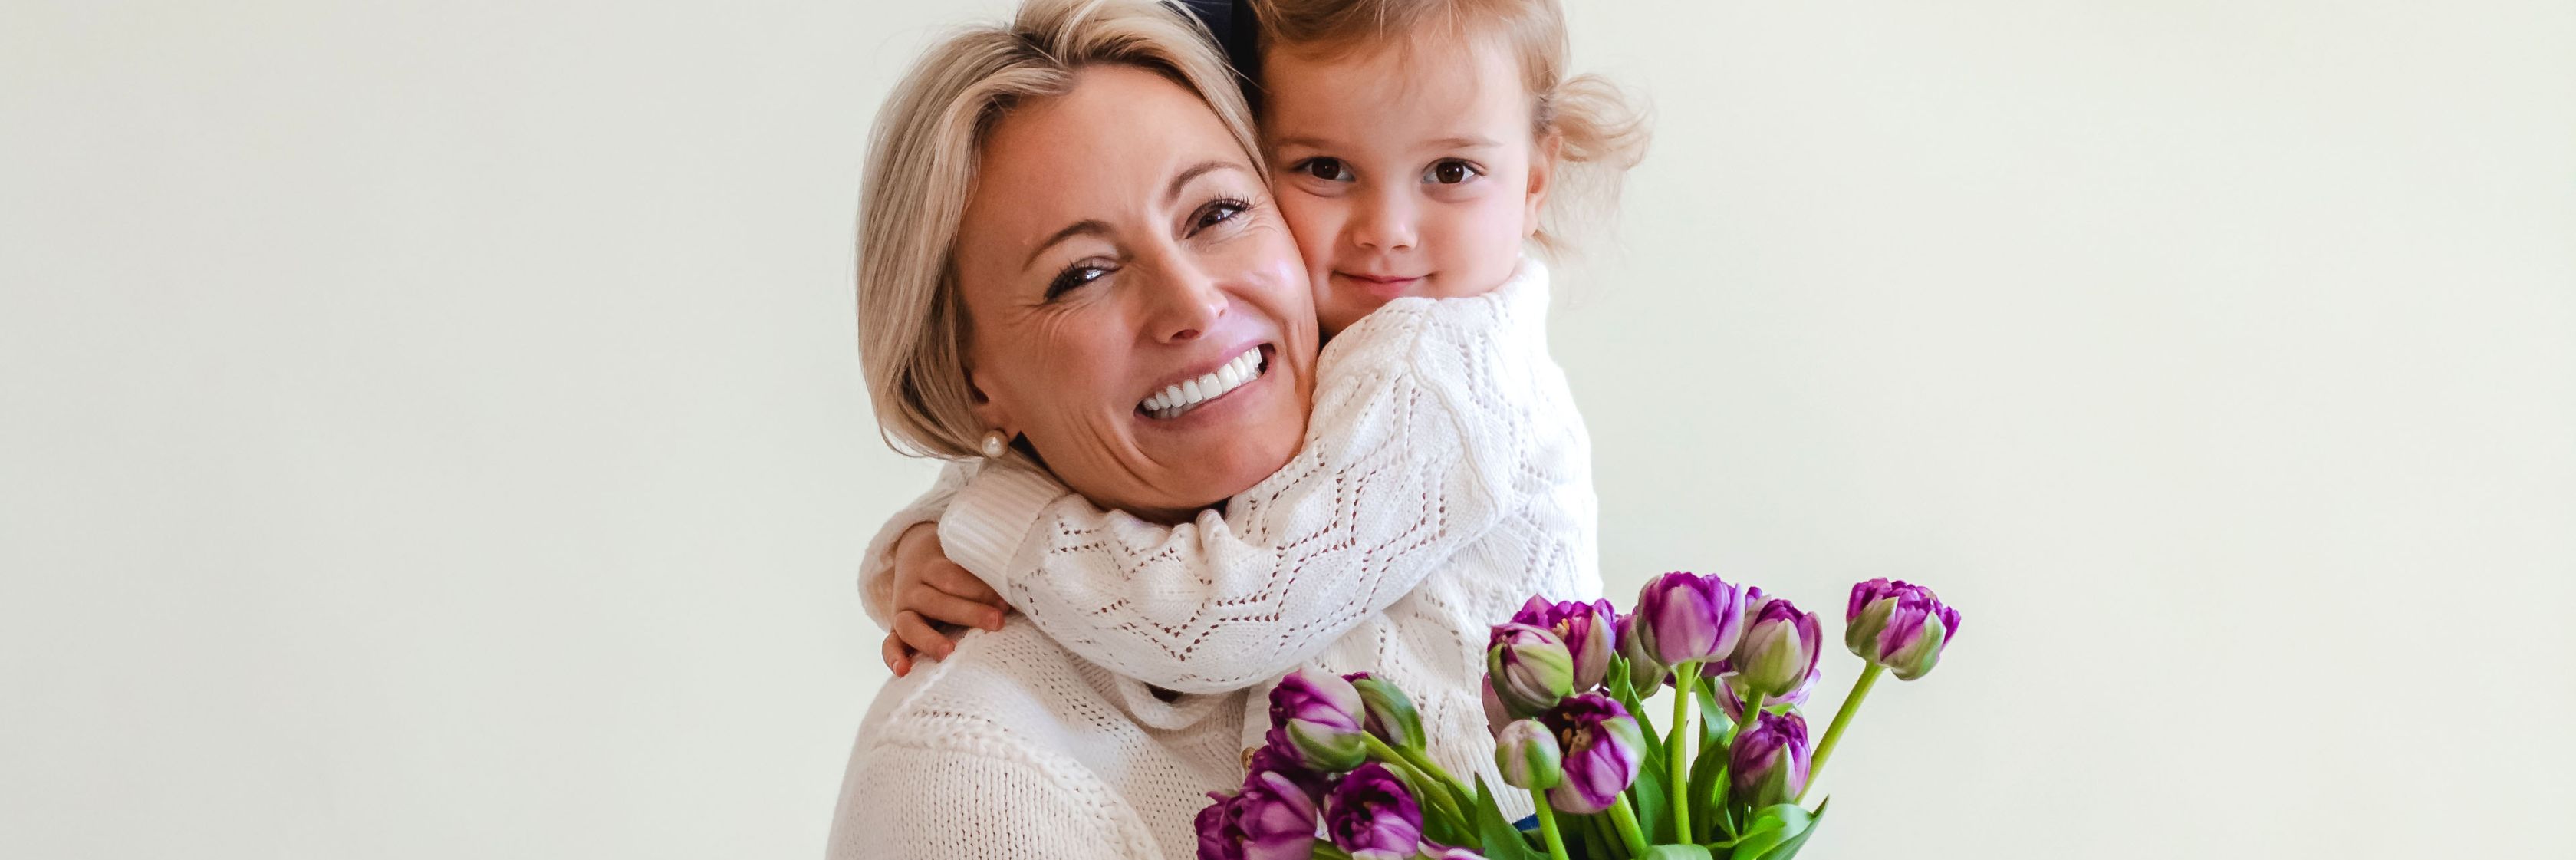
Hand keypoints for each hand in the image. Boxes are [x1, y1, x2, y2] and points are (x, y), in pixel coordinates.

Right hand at [879, 521, 1006, 676]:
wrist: (915, 558)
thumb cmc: (955, 566)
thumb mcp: (966, 560)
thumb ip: (986, 573)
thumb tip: (1024, 589)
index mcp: (932, 565)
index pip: (953, 576)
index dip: (980, 589)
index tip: (1006, 601)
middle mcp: (914, 588)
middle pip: (938, 600)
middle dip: (968, 612)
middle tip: (997, 622)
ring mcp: (902, 611)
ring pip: (910, 624)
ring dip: (930, 639)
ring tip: (949, 652)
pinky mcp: (895, 631)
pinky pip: (889, 645)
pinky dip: (893, 658)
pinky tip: (904, 671)